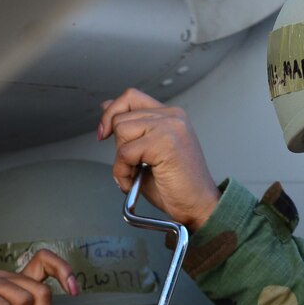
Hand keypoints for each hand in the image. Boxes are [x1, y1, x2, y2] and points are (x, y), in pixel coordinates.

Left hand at [97, 88, 220, 228]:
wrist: (199, 207)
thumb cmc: (177, 187)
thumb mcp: (147, 152)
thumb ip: (130, 130)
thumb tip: (105, 108)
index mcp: (170, 116)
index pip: (130, 97)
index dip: (111, 112)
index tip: (104, 133)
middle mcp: (172, 116)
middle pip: (121, 116)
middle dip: (118, 146)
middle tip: (132, 167)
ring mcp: (170, 126)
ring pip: (121, 131)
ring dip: (120, 160)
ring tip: (135, 175)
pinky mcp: (165, 142)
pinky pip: (125, 153)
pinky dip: (122, 172)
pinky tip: (135, 181)